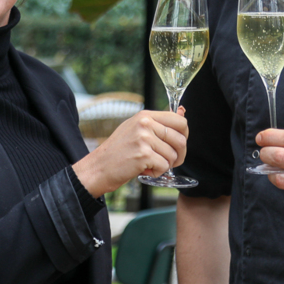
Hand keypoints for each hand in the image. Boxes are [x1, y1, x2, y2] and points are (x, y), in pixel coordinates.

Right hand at [73, 108, 187, 196]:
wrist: (99, 167)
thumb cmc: (119, 151)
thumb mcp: (137, 129)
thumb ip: (159, 122)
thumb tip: (183, 111)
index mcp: (145, 116)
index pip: (179, 121)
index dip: (184, 135)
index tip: (177, 145)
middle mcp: (145, 124)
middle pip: (180, 140)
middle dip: (179, 155)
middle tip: (168, 161)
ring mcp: (144, 138)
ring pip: (173, 155)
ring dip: (165, 165)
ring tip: (149, 164)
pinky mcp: (143, 155)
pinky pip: (164, 166)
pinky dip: (157, 172)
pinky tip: (144, 170)